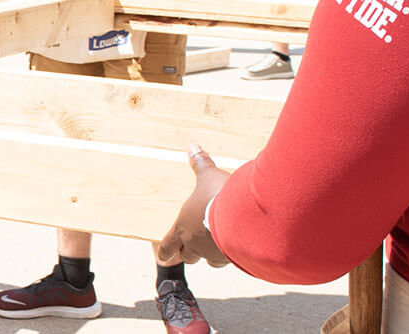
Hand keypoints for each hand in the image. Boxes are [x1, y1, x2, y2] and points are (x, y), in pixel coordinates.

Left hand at [156, 145, 235, 267]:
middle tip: (192, 248)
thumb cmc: (220, 197)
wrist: (244, 216)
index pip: (168, 245)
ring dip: (211, 255)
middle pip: (187, 256)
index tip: (163, 256)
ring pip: (210, 261)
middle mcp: (195, 245)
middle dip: (189, 252)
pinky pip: (229, 260)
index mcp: (182, 228)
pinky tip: (237, 248)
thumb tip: (192, 146)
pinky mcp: (233, 257)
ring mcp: (214, 253)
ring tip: (217, 247)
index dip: (166, 250)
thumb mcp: (209, 177)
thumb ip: (200, 164)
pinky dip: (231, 255)